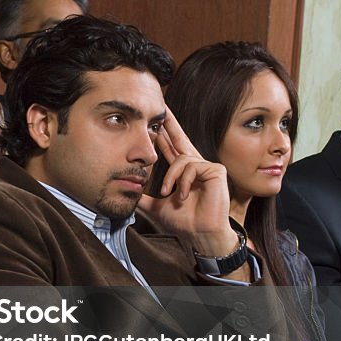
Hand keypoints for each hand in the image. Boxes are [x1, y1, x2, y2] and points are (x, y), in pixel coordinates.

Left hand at [138, 108, 238, 257]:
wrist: (198, 235)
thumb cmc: (182, 222)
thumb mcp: (155, 206)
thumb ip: (141, 196)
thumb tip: (124, 191)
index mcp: (182, 171)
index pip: (170, 146)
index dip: (163, 132)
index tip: (154, 118)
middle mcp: (194, 165)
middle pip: (179, 137)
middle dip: (169, 123)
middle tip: (161, 106)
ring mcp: (206, 167)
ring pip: (180, 159)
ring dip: (170, 178)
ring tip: (169, 194)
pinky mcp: (216, 170)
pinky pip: (192, 166)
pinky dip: (183, 181)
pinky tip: (183, 195)